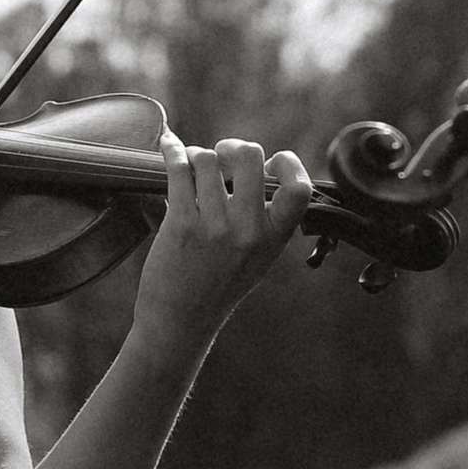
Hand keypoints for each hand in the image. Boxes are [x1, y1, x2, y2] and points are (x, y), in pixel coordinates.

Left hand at [131, 135, 314, 361]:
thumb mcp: (258, 257)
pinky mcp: (181, 225)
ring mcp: (215, 228)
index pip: (299, 189)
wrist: (181, 321)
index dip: (287, 164)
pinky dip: (171, 151)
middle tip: (221, 157)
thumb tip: (254, 165)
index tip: (270, 163)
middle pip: (250, 156)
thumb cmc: (217, 284)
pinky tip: (168, 147)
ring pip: (207, 160)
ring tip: (190, 167)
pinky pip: (178, 170)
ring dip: (195, 156)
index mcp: (274, 238)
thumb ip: (264, 218)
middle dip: (232, 147)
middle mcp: (249, 231)